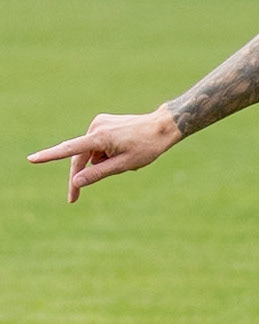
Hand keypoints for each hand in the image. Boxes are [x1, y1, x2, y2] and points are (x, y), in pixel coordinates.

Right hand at [28, 106, 181, 202]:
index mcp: (100, 137)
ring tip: (124, 161)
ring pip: (90, 153)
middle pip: (79, 157)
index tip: (32, 159)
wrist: (162, 127)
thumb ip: (98, 174)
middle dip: (79, 177)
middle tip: (73, 200)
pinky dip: (104, 154)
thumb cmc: (146, 147)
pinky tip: (123, 152)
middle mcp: (96, 127)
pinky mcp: (103, 123)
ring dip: (100, 163)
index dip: (50, 156)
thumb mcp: (124, 165)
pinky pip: (97, 145)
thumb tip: (76, 181)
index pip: (70, 150)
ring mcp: (99, 123)